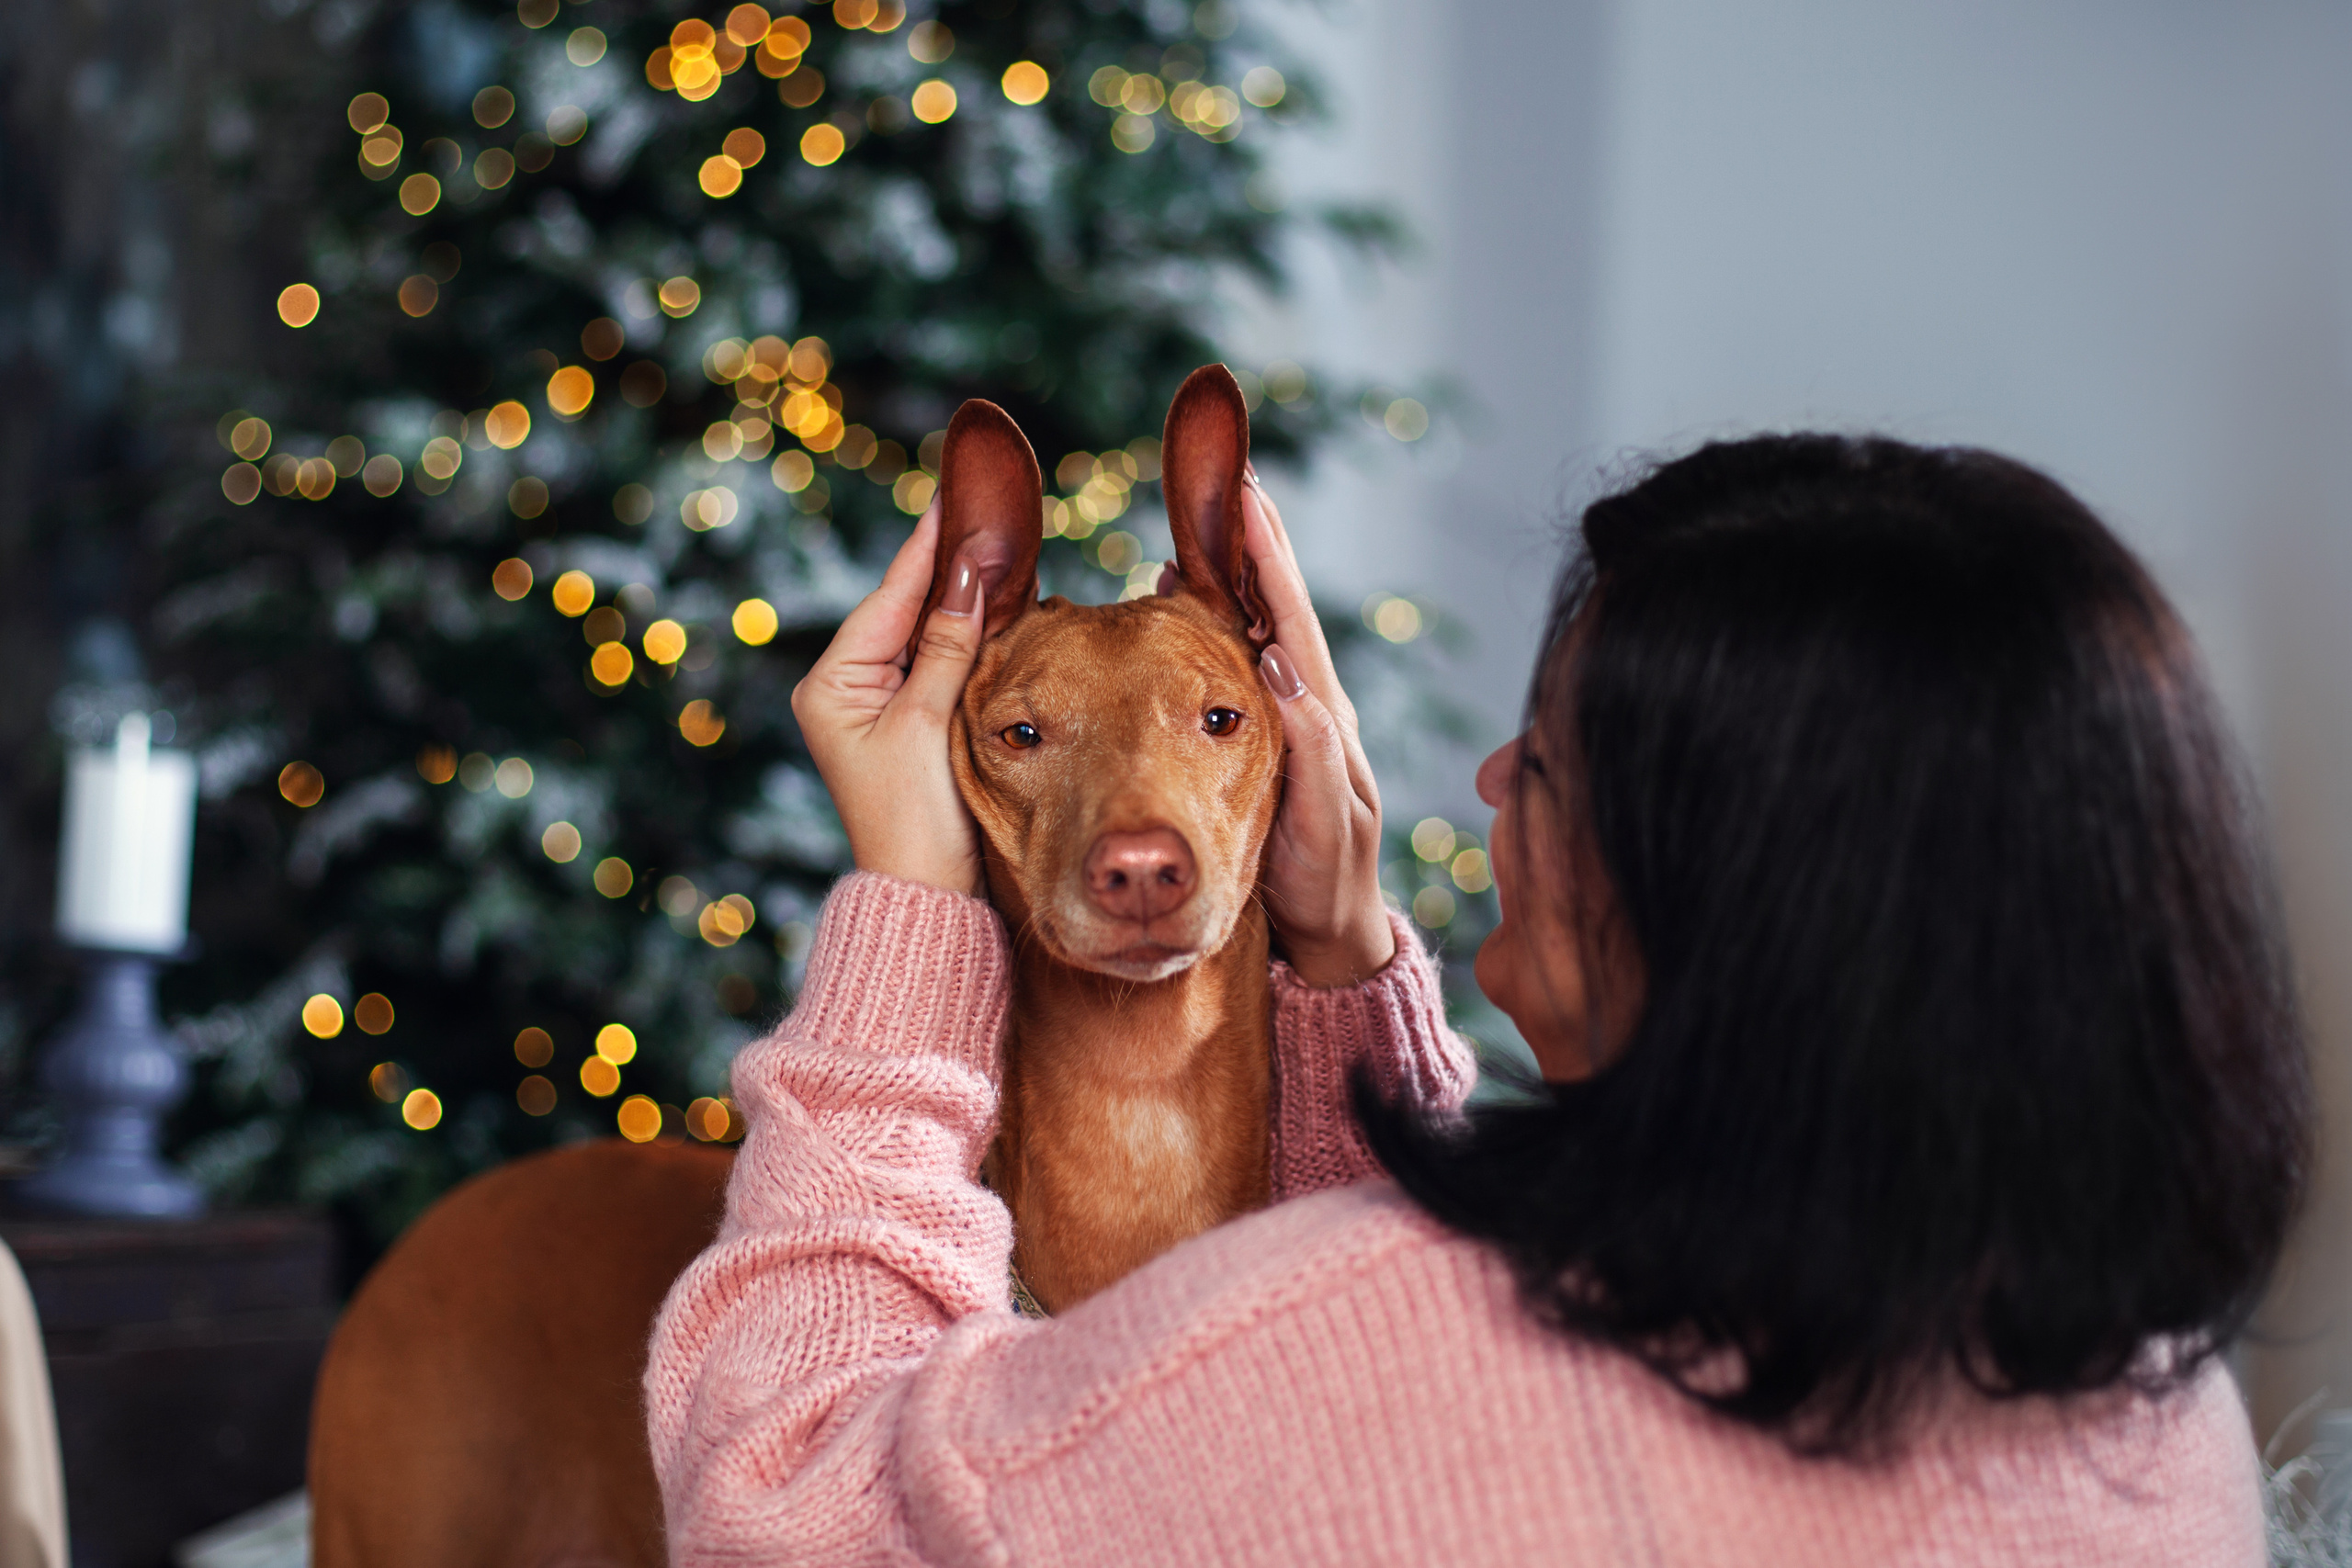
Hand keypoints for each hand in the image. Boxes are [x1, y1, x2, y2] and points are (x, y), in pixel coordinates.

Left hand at [790, 504, 986, 895]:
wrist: (927, 897)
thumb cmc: (915, 823)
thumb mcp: (927, 724)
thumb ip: (947, 645)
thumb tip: (967, 573)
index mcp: (831, 685)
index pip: (888, 598)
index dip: (926, 548)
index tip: (951, 499)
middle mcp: (847, 691)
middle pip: (903, 610)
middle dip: (946, 567)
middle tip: (982, 512)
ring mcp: (878, 711)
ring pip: (924, 636)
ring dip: (961, 600)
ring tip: (995, 546)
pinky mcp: (909, 730)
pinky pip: (938, 666)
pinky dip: (966, 639)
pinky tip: (993, 608)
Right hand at [1236, 470, 1396, 985]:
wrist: (1334, 936)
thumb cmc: (1327, 889)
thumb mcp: (1322, 829)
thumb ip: (1311, 754)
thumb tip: (1282, 672)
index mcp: (1324, 720)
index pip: (1290, 622)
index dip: (1269, 560)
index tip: (1247, 496)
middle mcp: (1311, 709)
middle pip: (1278, 608)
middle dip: (1258, 543)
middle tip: (1236, 478)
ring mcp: (1291, 723)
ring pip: (1260, 630)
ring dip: (1240, 573)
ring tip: (1217, 520)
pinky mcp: (1269, 742)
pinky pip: (1237, 666)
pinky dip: (1220, 622)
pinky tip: (1196, 601)